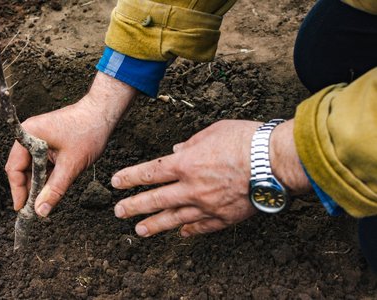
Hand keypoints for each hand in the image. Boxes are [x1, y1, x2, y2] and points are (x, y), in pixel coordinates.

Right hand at [6, 72, 136, 216]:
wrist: (103, 113)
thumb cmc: (88, 132)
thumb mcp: (71, 165)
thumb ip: (54, 189)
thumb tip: (40, 211)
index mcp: (29, 135)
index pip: (14, 168)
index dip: (17, 190)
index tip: (22, 208)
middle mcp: (29, 134)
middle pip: (20, 168)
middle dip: (28, 188)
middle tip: (35, 208)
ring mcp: (37, 136)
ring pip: (31, 166)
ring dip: (37, 182)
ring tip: (45, 199)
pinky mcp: (47, 140)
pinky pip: (40, 161)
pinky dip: (45, 174)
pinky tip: (52, 185)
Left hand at [111, 119, 310, 237]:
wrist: (276, 161)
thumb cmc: (246, 140)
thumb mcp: (213, 131)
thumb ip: (190, 143)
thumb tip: (175, 152)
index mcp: (186, 163)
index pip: (149, 173)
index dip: (130, 178)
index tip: (116, 182)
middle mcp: (191, 188)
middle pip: (155, 199)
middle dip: (133, 206)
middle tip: (118, 212)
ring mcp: (207, 205)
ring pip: (174, 219)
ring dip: (154, 224)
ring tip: (139, 230)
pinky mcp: (224, 217)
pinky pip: (202, 227)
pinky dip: (190, 231)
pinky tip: (181, 234)